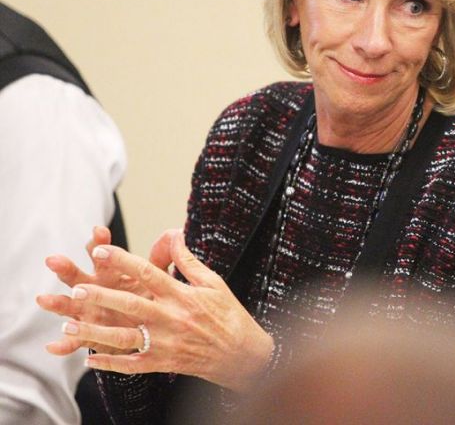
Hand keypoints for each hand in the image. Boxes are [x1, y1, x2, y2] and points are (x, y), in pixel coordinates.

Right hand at [37, 225, 155, 354]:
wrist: (145, 326)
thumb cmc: (147, 295)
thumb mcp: (156, 276)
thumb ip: (162, 257)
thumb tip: (174, 233)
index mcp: (110, 273)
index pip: (102, 254)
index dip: (100, 242)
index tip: (99, 231)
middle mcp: (94, 290)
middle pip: (78, 276)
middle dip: (66, 268)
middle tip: (54, 260)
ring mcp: (88, 312)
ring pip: (70, 306)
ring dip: (57, 303)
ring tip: (43, 299)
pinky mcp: (89, 334)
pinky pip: (75, 341)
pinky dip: (64, 344)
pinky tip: (53, 346)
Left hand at [60, 231, 273, 391]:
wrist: (242, 354)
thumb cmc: (228, 313)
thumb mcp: (212, 282)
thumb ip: (188, 261)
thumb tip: (174, 233)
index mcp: (182, 295)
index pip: (148, 273)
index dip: (123, 260)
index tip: (101, 250)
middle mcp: (171, 318)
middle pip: (131, 304)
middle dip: (103, 296)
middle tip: (78, 288)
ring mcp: (166, 342)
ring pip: (125, 337)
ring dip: (96, 331)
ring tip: (70, 324)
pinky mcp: (163, 362)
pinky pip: (132, 364)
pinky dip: (110, 363)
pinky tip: (90, 358)